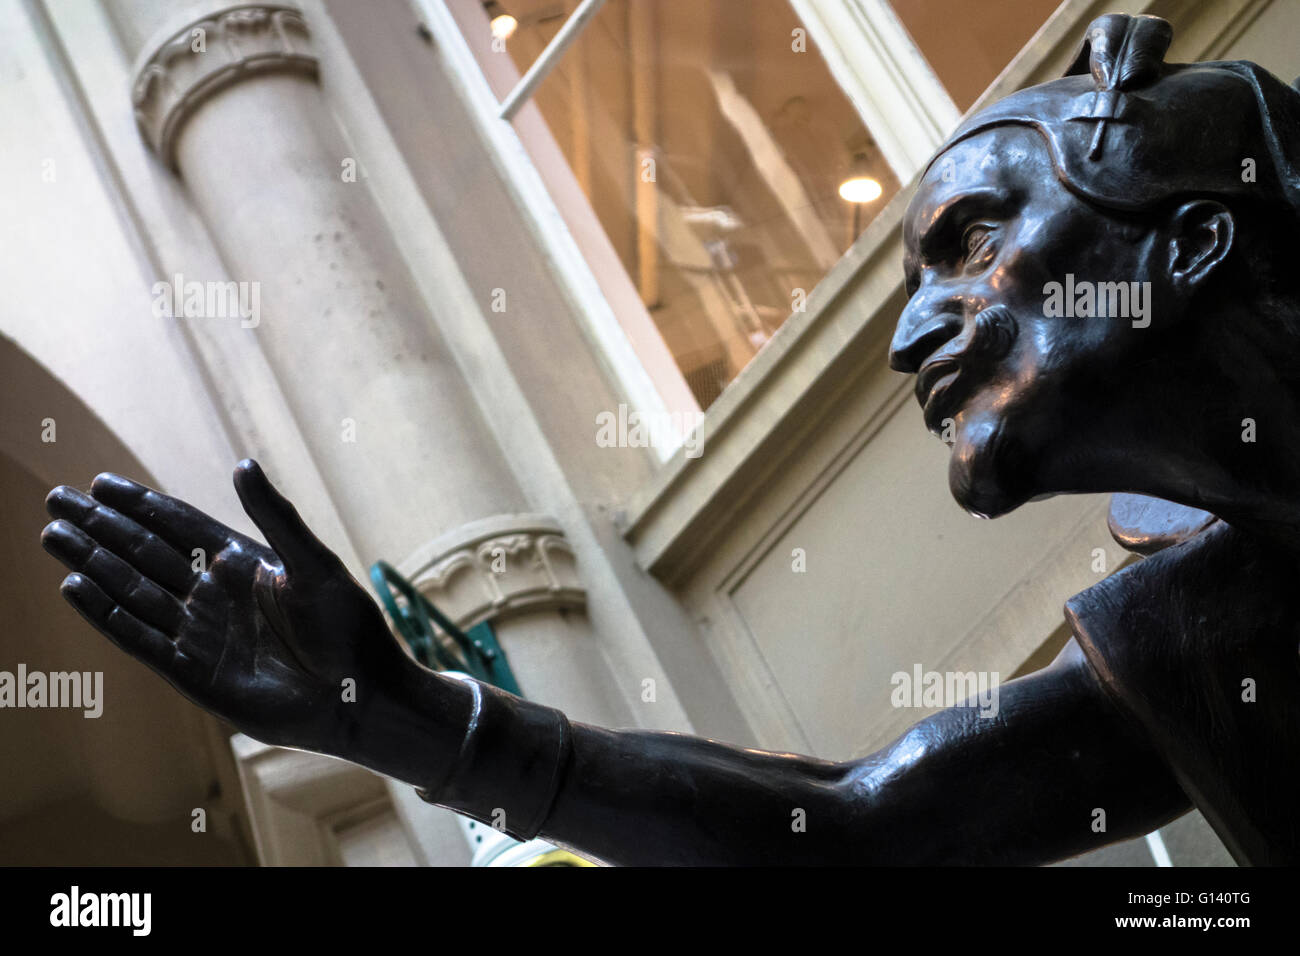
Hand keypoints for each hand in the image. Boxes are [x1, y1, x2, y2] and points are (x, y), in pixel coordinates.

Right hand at [41, 459, 467, 778]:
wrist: (357, 696)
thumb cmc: (347, 629)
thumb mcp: (314, 564)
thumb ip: (275, 517)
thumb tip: (242, 463)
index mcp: (242, 565)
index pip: (181, 526)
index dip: (141, 505)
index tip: (101, 482)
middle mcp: (214, 595)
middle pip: (146, 553)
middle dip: (103, 528)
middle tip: (57, 497)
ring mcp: (199, 633)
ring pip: (133, 590)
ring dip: (94, 564)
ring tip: (53, 533)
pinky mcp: (190, 673)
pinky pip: (138, 638)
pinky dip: (105, 614)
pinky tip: (74, 586)